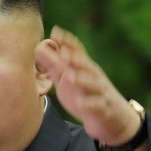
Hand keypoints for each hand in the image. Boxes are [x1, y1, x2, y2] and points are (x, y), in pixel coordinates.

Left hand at [35, 26, 140, 145]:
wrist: (112, 118)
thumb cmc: (85, 94)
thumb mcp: (69, 79)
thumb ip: (54, 65)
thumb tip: (38, 48)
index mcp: (84, 68)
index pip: (77, 51)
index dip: (67, 42)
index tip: (55, 31)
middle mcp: (93, 76)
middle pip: (85, 64)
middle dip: (75, 57)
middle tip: (62, 51)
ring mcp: (100, 92)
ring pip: (93, 83)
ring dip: (82, 79)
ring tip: (70, 76)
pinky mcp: (104, 108)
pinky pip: (97, 105)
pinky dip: (90, 104)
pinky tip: (81, 104)